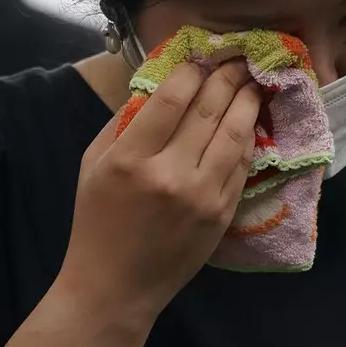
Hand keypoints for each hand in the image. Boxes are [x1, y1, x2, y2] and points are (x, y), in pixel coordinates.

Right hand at [58, 60, 261, 321]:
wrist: (116, 287)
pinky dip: (248, 139)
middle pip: (209, 112)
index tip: (201, 59)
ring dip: (247, 104)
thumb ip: (124, 123)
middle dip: (227, 78)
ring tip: (253, 83)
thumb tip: (159, 85)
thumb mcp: (92, 166)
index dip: (191, 73)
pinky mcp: (223, 213)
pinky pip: (242, 165)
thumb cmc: (97, 222)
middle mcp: (171, 174)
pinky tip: (251, 122)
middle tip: (238, 60)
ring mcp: (203, 196)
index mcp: (131, 159)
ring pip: (235, 136)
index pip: (172, 100)